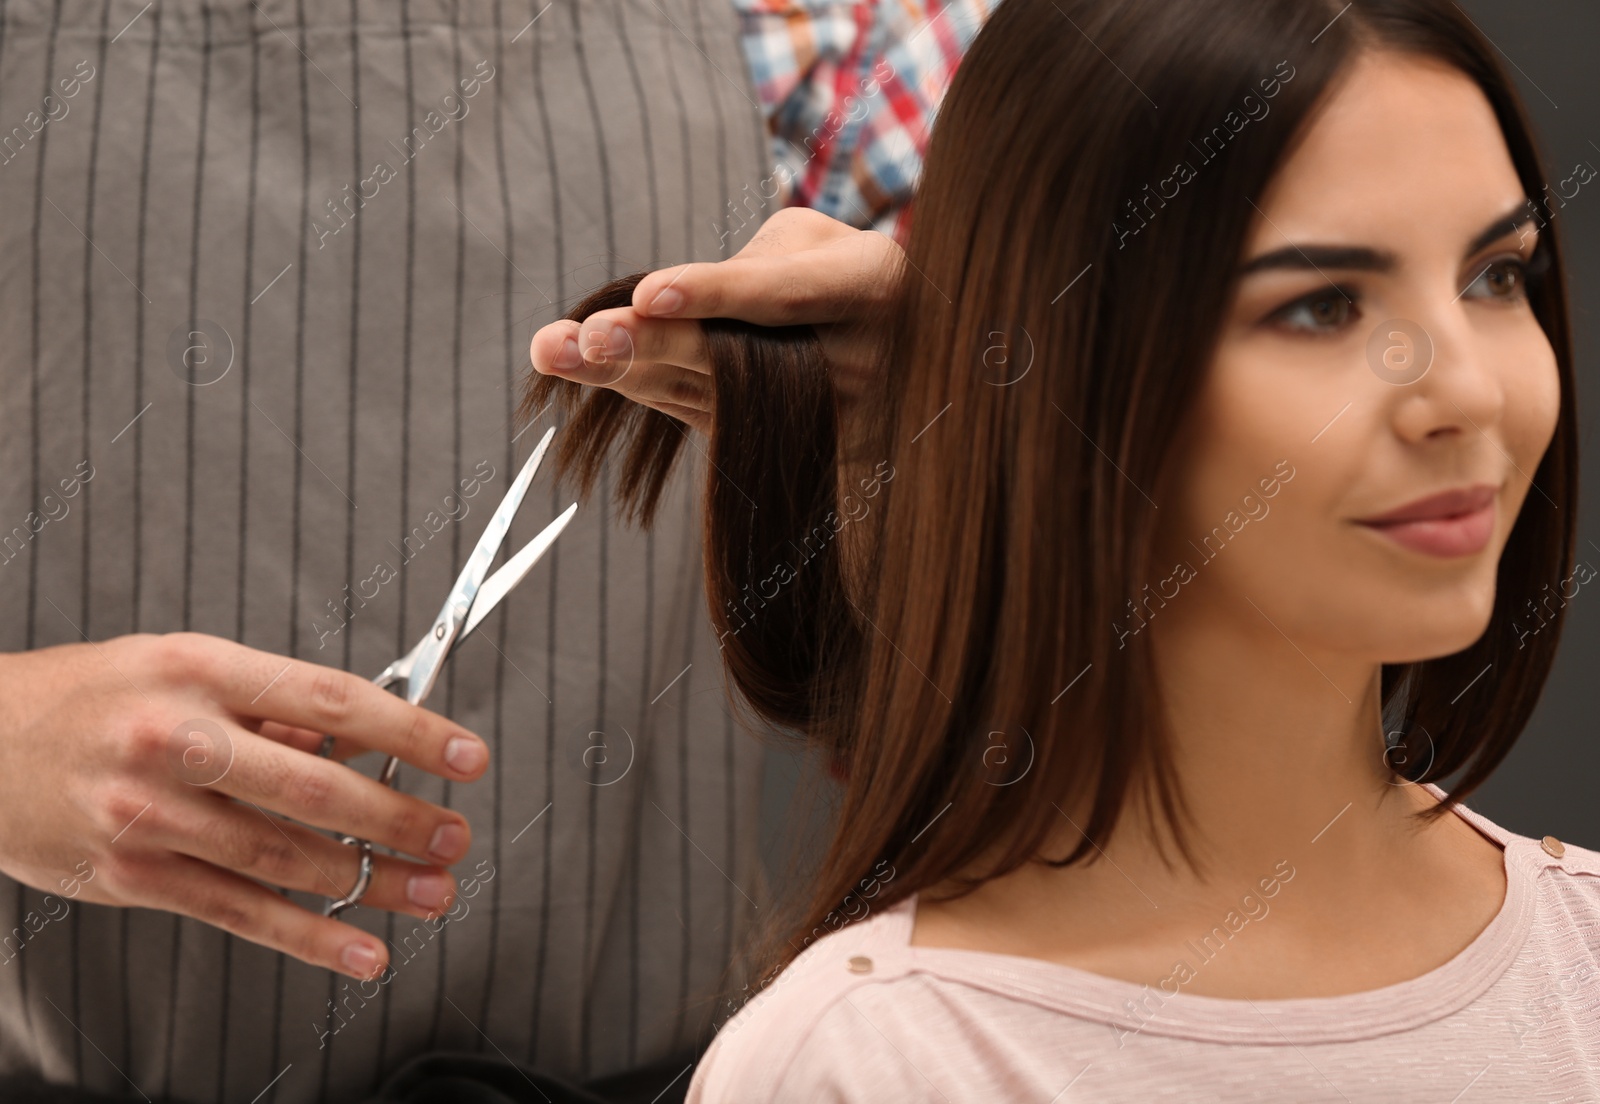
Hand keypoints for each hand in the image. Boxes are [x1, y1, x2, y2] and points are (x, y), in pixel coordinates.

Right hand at [0, 632, 490, 979]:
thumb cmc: (91, 697)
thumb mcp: (181, 666)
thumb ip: (271, 707)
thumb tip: (360, 742)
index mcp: (201, 670)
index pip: (332, 699)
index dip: (410, 731)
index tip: (466, 755)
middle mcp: (176, 741)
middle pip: (314, 787)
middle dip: (400, 818)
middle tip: (454, 835)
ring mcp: (149, 814)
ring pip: (284, 858)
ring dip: (372, 881)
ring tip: (431, 889)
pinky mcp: (131, 877)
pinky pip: (237, 912)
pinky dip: (310, 937)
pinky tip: (362, 949)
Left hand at [527, 206, 900, 451]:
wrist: (907, 354)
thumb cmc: (850, 276)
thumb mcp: (821, 244)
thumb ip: (755, 266)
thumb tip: (664, 308)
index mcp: (871, 292)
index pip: (785, 296)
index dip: (717, 295)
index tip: (648, 294)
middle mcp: (845, 367)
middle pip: (733, 360)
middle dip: (649, 347)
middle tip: (578, 339)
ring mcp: (807, 417)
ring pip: (700, 392)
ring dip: (620, 374)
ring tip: (552, 350)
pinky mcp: (770, 440)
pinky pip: (693, 409)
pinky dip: (633, 384)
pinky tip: (573, 362)